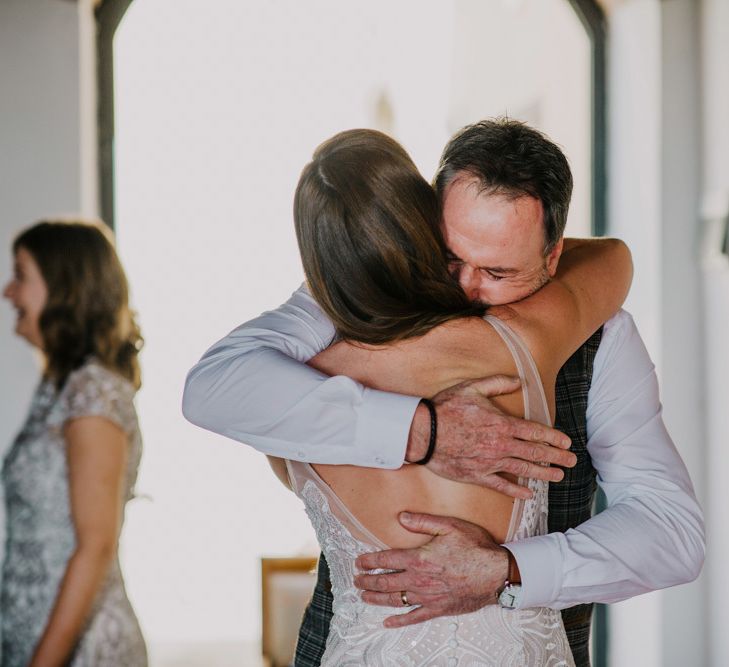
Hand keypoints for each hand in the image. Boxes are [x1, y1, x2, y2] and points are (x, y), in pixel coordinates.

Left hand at [354, 512, 508, 627]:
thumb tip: (401, 518)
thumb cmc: (476, 548)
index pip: (386, 560)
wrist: (498, 573)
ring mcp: (428, 596)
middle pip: (386, 582)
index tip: (358, 562)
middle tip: (356, 581)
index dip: (369, 561)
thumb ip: (423, 521)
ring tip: (364, 597)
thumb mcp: (450, 526)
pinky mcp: (439, 609)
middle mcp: (419, 580)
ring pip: (396, 600)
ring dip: (377, 599)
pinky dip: (399, 621)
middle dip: (368, 581)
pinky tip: (388, 622)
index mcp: (419, 558)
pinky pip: (414, 617)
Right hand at [406, 375, 575, 498]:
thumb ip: (497, 383)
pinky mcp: (477, 475)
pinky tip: (528, 494)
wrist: (422, 433)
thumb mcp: (472, 387)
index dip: (553, 438)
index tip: (566, 442)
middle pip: (535, 452)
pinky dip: (516, 491)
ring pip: (523, 470)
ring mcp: (490, 462)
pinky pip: (501, 486)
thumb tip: (518, 381)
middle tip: (571, 461)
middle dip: (556, 457)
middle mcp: (500, 445)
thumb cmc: (445, 408)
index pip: (535, 431)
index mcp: (501, 424)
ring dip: (543, 474)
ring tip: (558, 476)